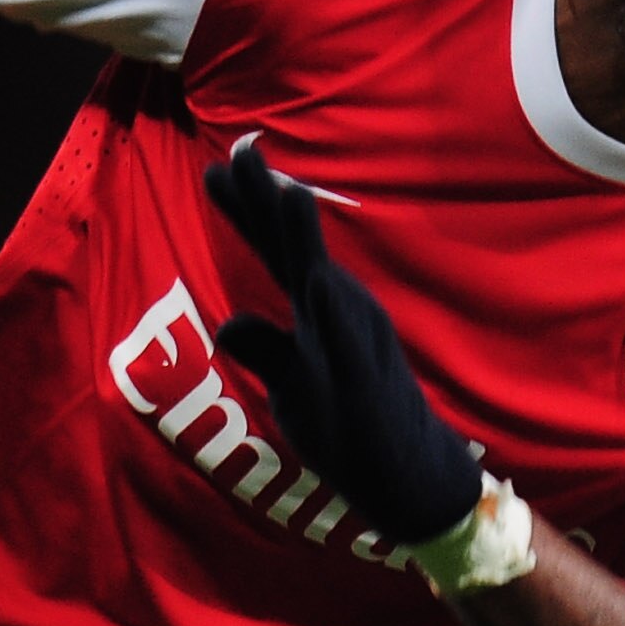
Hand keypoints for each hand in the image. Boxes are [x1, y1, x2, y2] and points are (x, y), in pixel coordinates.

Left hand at [203, 140, 478, 545]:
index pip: (275, 252)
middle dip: (266, 202)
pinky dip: (336, 316)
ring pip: (326, 287)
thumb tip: (229, 323)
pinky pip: (351, 348)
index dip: (246, 211)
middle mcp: (339, 316)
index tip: (215, 167)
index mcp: (318, 311)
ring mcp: (356, 348)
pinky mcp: (369, 386)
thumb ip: (265, 347)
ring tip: (288, 192)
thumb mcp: (293, 387)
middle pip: (293, 252)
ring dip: (307, 241)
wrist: (409, 475)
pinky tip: (322, 283)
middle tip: (241, 149)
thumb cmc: (351, 428)